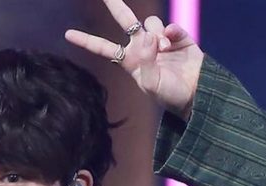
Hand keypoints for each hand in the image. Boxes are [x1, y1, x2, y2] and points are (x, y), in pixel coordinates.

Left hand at [65, 0, 203, 119]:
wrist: (196, 95)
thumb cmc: (170, 96)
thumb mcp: (151, 86)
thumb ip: (146, 62)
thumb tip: (148, 37)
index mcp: (131, 61)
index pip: (104, 48)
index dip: (87, 41)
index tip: (68, 34)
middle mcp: (143, 47)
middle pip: (126, 21)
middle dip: (116, 5)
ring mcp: (160, 40)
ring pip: (150, 22)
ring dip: (155, 32)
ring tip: (163, 49)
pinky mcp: (179, 38)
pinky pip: (170, 26)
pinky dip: (171, 31)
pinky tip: (172, 40)